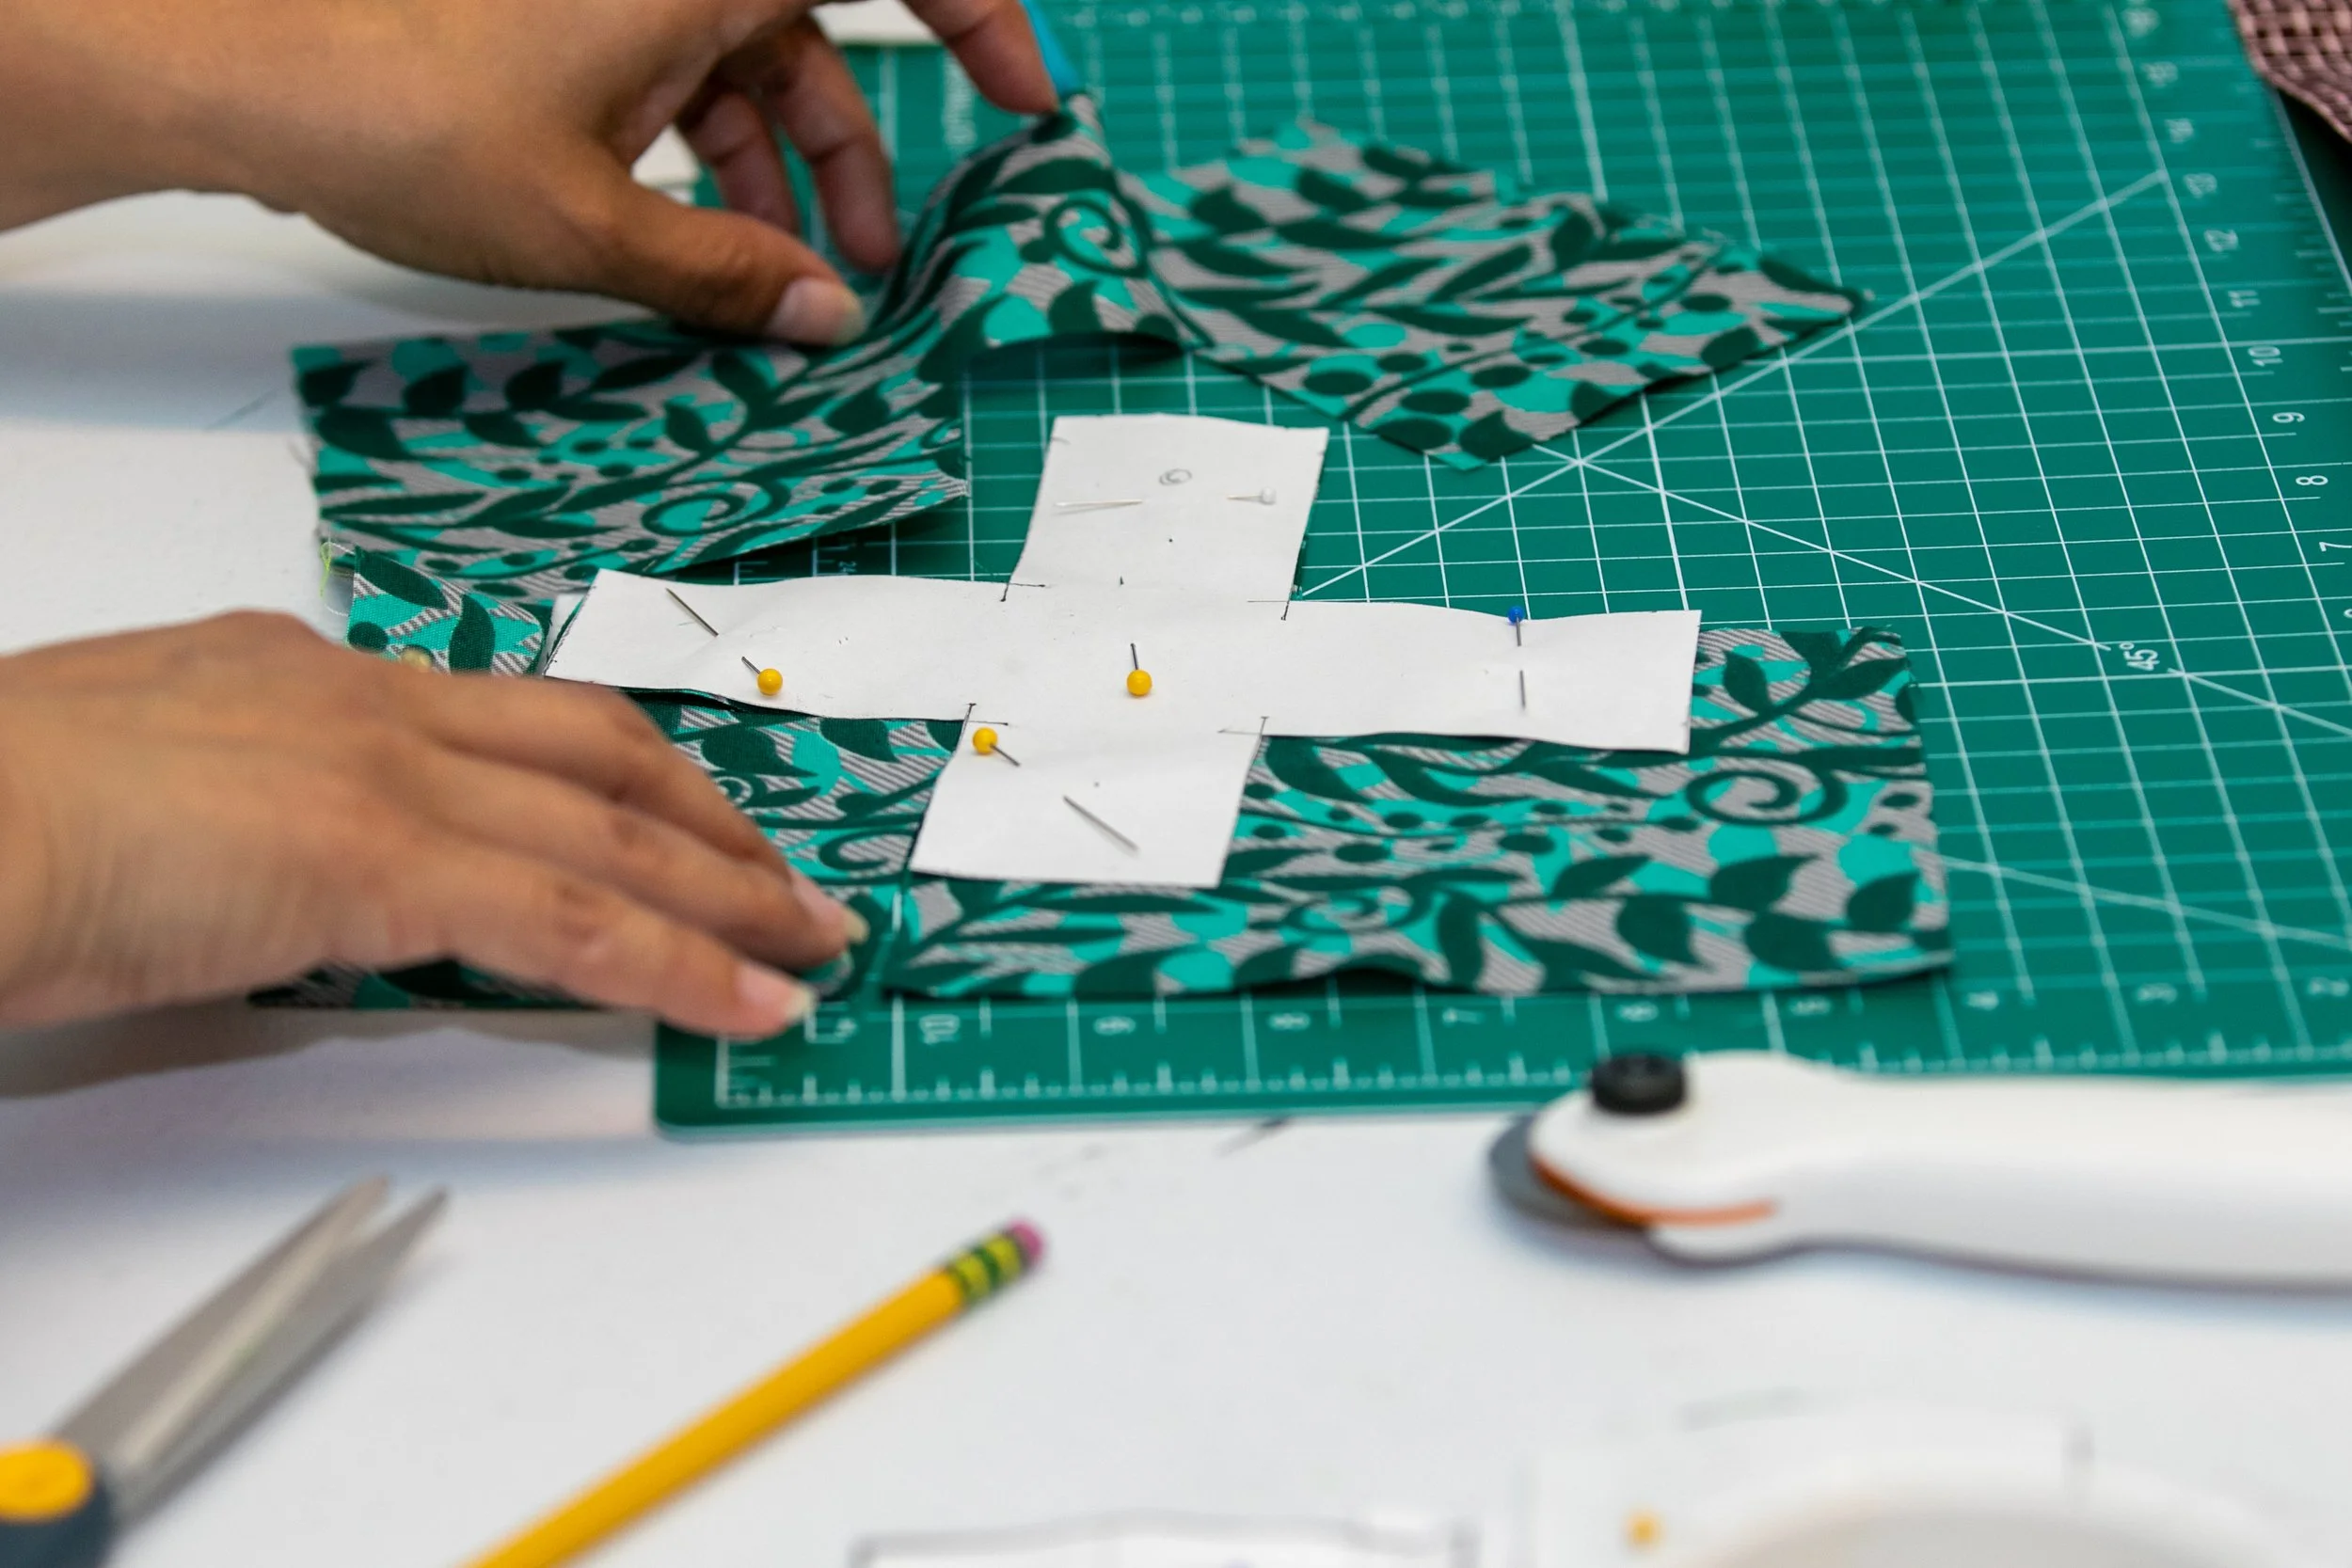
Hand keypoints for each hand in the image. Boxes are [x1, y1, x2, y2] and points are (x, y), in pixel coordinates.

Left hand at [0, 0, 1055, 341]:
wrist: (246, 76)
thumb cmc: (412, 119)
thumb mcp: (594, 223)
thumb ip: (729, 273)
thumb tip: (828, 317)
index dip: (981, 22)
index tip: (1028, 101)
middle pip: (817, 40)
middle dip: (862, 155)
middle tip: (889, 261)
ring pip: (749, 70)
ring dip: (782, 177)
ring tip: (797, 288)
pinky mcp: (576, 21)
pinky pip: (682, 79)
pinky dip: (708, 159)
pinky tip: (707, 250)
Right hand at [0, 614, 857, 1032]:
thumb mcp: (139, 785)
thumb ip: (240, 804)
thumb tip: (283, 855)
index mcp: (305, 673)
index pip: (506, 720)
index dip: (617, 774)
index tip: (680, 821)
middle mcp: (363, 700)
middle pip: (593, 753)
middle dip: (710, 821)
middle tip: (786, 880)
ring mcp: (381, 771)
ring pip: (608, 831)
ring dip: (728, 894)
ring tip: (811, 946)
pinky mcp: (378, 858)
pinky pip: (571, 918)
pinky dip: (679, 964)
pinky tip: (750, 1001)